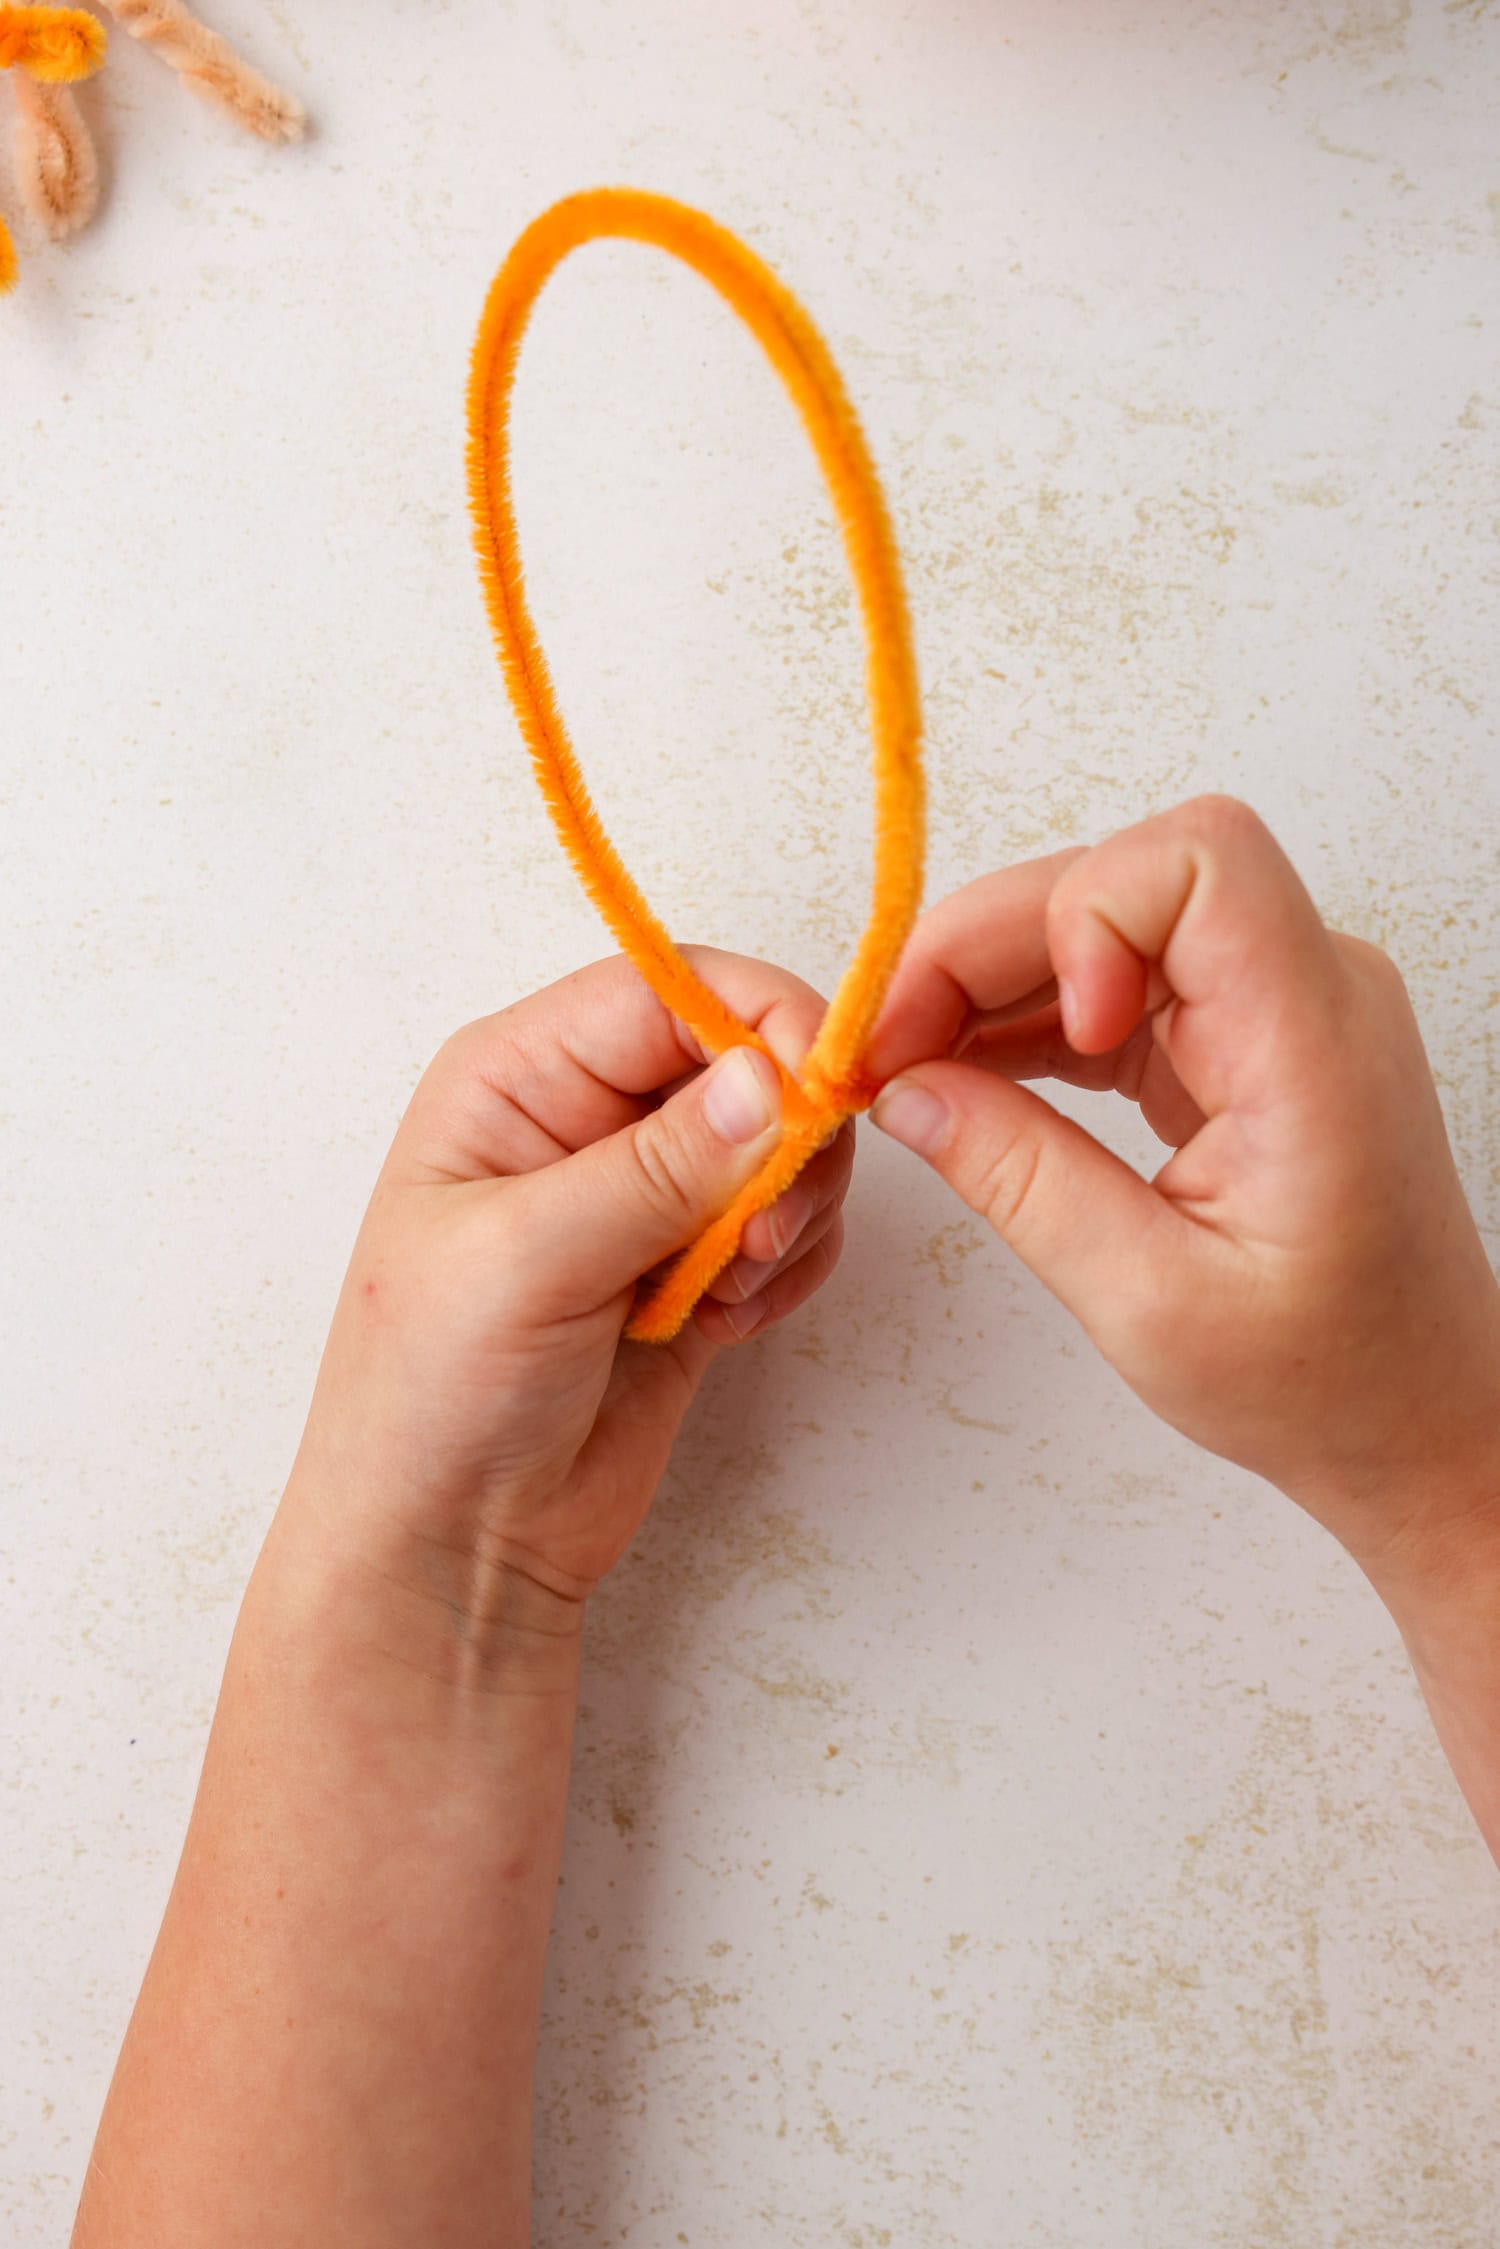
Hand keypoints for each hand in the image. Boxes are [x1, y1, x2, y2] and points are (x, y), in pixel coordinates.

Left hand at [283, 947, 852, 1633]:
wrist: (449, 1548)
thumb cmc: (432, 1396)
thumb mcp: (528, 1261)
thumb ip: (655, 1167)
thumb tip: (772, 1080)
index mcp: (516, 1077)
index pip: (667, 988)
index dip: (761, 1021)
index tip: (825, 1090)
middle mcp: (584, 1117)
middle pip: (741, 1055)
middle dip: (783, 1132)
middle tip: (762, 1228)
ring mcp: (642, 1193)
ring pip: (779, 1140)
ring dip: (790, 1208)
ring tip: (727, 1288)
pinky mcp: (691, 1265)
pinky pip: (788, 1223)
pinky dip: (790, 1265)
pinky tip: (728, 1324)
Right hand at [867, 796, 1499, 1603]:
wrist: (1414, 1412)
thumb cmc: (1323, 1379)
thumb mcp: (1150, 1303)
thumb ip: (1020, 1180)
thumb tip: (903, 1089)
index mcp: (1313, 1044)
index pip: (1200, 861)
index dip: (1087, 915)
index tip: (1045, 1033)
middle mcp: (1305, 991)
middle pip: (1122, 879)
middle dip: (983, 947)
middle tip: (882, 1050)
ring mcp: (1271, 1005)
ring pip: (1101, 918)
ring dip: (987, 980)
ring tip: (902, 1069)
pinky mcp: (1235, 1034)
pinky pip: (1113, 978)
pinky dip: (1024, 1016)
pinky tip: (959, 1075)